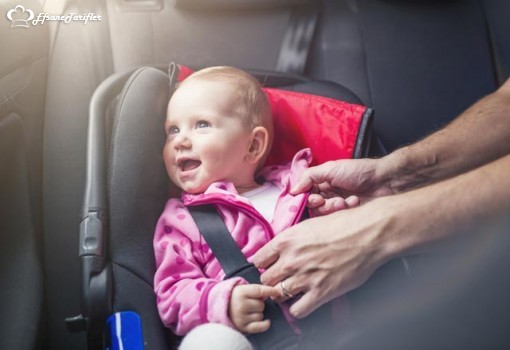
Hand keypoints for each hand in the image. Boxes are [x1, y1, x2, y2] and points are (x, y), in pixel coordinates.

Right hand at [228, 284, 281, 333]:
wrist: (222, 308)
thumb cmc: (235, 297)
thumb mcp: (242, 289)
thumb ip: (256, 290)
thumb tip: (272, 293)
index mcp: (240, 292)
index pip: (260, 291)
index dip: (270, 291)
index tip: (278, 292)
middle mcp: (240, 305)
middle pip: (261, 304)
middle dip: (259, 304)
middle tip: (251, 303)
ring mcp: (241, 317)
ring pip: (261, 315)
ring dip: (258, 313)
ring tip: (249, 311)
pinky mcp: (242, 327)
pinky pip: (259, 327)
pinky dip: (265, 325)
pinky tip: (267, 322)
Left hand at [252, 199, 392, 318]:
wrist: (369, 233)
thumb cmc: (344, 225)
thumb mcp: (309, 225)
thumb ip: (292, 239)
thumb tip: (281, 250)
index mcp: (286, 240)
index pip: (258, 259)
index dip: (264, 264)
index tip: (270, 266)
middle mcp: (291, 259)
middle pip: (265, 279)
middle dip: (273, 279)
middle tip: (283, 278)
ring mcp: (305, 277)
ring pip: (278, 295)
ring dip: (284, 294)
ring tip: (294, 290)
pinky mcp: (321, 292)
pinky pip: (298, 310)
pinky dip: (299, 309)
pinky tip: (305, 301)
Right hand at [292, 158, 394, 214]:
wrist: (385, 181)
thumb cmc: (359, 171)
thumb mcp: (330, 169)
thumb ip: (309, 177)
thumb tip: (292, 190)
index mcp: (320, 183)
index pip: (304, 195)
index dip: (307, 199)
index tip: (315, 199)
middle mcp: (326, 194)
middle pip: (312, 207)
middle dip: (321, 205)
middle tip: (332, 200)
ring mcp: (336, 206)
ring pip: (323, 215)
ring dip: (333, 208)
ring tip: (346, 201)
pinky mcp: (346, 216)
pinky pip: (336, 220)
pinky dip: (345, 211)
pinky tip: (355, 202)